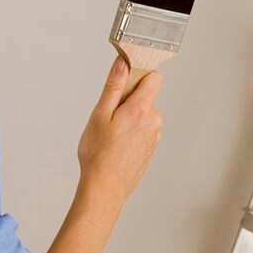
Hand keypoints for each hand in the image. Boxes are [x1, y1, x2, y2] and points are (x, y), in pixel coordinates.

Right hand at [77, 56, 163, 205]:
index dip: (138, 75)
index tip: (123, 82)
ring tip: (111, 133)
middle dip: (128, 99)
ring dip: (129, 116)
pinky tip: (117, 144)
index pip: (153, 78)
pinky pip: (143, 128)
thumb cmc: (98, 154)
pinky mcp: (151, 147)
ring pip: (143, 113)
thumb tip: (122, 64)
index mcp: (142, 109)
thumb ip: (113, 86)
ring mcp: (154, 136)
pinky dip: (131, 130)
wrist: (105, 188)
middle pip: (145, 96)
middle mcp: (154, 121)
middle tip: (108, 115)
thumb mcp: (100, 114)